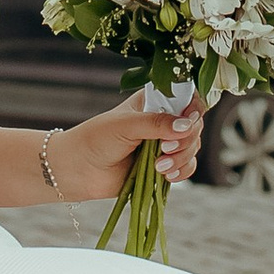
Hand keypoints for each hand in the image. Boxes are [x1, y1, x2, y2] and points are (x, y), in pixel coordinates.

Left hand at [55, 90, 203, 201]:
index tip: (188, 120)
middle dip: (185, 140)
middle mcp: (163, 121)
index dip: (194, 109)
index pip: (187, 98)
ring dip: (181, 158)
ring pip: (192, 148)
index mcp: (154, 102)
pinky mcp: (164, 166)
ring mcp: (165, 145)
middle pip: (194, 125)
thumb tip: (186, 125)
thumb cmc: (96, 139)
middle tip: (164, 148)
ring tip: (157, 167)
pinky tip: (165, 176)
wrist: (79, 170)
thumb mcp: (126, 125)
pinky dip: (182, 172)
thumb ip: (156, 123)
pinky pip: (187, 167)